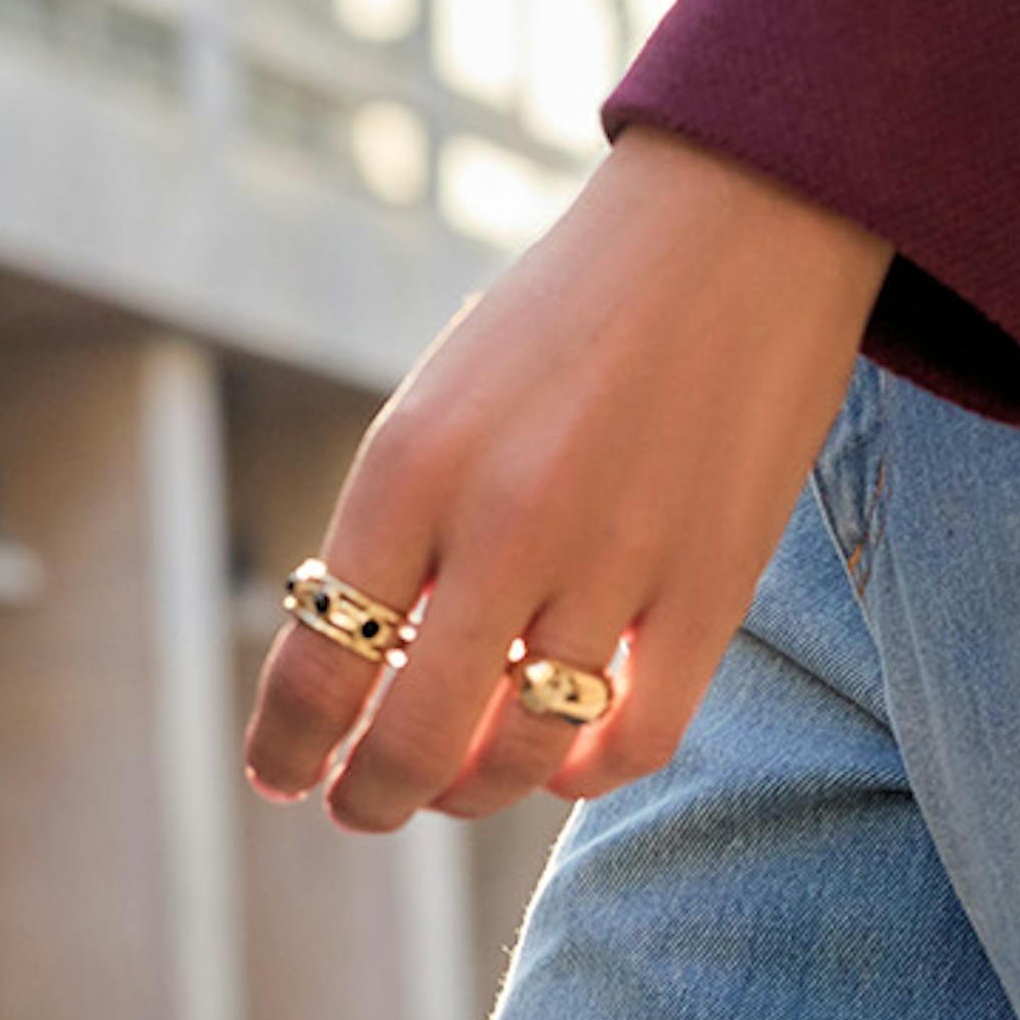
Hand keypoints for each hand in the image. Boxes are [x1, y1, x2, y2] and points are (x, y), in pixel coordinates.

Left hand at [241, 120, 890, 831]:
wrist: (738, 215)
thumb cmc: (573, 308)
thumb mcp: (451, 393)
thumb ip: (402, 526)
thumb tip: (359, 674)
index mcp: (413, 459)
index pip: (318, 664)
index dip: (286, 746)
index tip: (281, 776)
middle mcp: (504, 517)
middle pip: (410, 743)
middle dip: (371, 798)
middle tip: (361, 804)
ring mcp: (617, 556)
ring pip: (521, 759)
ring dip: (475, 794)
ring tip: (462, 784)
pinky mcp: (715, 580)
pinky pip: (634, 739)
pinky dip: (589, 772)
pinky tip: (569, 755)